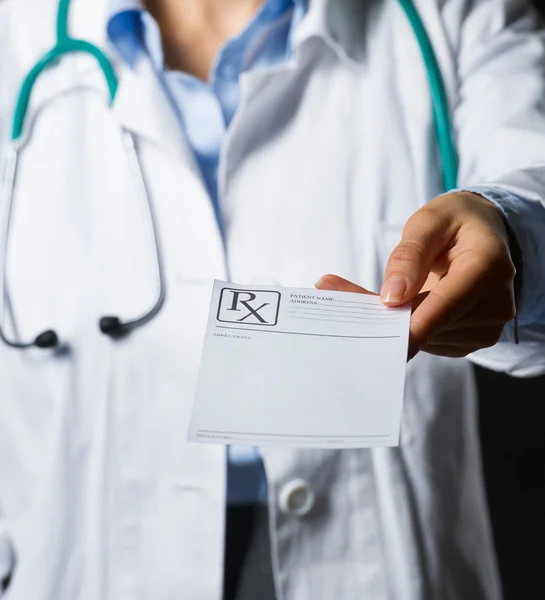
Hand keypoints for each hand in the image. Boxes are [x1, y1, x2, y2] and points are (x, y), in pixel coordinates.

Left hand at [316, 192, 516, 358]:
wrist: (486, 237)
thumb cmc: (457, 222)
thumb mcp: (430, 220)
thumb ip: (410, 255)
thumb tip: (393, 296)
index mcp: (490, 267)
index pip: (448, 304)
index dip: (412, 325)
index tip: (378, 335)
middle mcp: (495, 304)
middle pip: (429, 322)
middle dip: (382, 315)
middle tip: (329, 291)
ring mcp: (483, 328)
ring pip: (423, 335)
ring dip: (387, 322)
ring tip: (353, 296)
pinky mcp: (467, 339)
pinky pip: (426, 339)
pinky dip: (400, 327)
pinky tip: (385, 310)